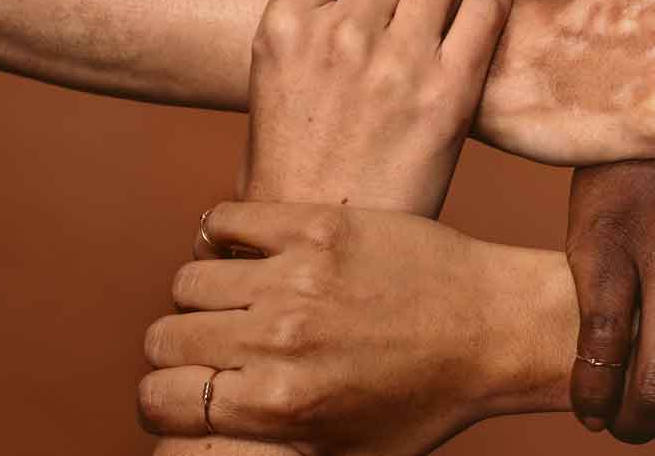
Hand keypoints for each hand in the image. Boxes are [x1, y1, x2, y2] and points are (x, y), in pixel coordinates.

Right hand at [140, 202, 562, 454]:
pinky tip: (247, 257)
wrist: (494, 328)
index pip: (161, 400)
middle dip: (181, 353)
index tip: (185, 395)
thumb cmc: (423, 402)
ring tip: (237, 304)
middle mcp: (281, 340)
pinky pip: (224, 221)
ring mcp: (298, 278)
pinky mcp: (317, 226)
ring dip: (205, 298)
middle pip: (165, 339)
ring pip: (189, 281)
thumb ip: (264, 453)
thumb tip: (200, 448)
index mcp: (281, 406)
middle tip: (215, 351)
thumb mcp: (344, 454)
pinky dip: (222, 239)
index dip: (165, 403)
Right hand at [243, 0, 510, 215]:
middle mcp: (337, 36)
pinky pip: (485, 5)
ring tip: (456, 2)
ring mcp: (394, 62)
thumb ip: (308, 32)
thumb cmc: (300, 179)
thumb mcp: (276, 88)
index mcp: (284, 30)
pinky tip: (489, 4)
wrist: (327, 249)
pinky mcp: (447, 93)